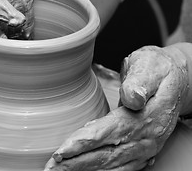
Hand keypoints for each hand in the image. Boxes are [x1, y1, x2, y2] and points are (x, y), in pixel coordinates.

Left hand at [44, 45, 188, 170]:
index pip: (108, 132)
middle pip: (105, 155)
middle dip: (75, 164)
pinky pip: (121, 167)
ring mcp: (145, 147)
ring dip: (83, 170)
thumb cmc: (159, 69)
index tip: (61, 151)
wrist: (177, 80)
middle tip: (51, 168)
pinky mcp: (142, 150)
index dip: (84, 143)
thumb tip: (132, 97)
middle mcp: (146, 137)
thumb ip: (140, 82)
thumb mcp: (150, 66)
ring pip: (111, 165)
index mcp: (145, 115)